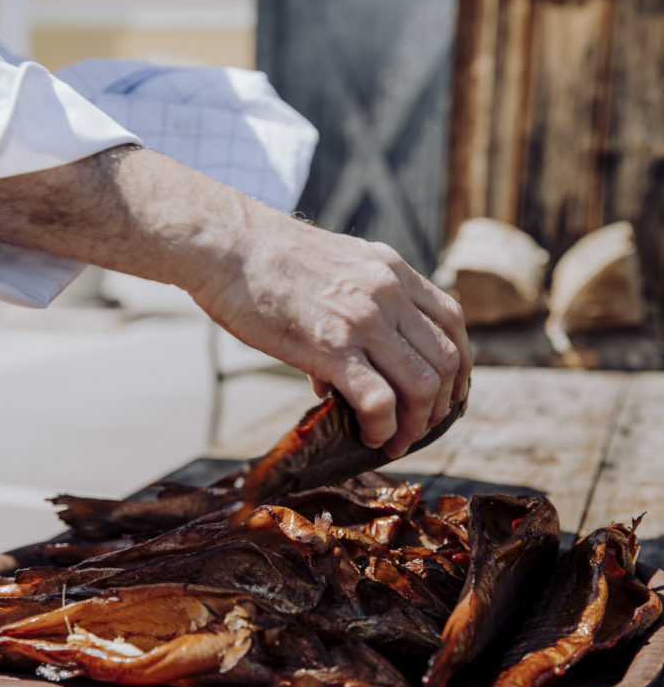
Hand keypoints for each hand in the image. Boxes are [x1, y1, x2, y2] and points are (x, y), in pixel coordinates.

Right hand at [0, 147, 470, 456]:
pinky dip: (382, 426)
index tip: (450, 392)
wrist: (226, 245)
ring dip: (416, 424)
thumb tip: (343, 378)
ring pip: (422, 384)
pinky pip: (379, 399)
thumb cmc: (267, 262)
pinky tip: (369, 436)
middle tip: (420, 427)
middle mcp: (388, 292)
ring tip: (395, 441)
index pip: (453, 321)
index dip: (460, 364)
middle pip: (445, 359)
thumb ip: (355, 310)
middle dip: (440, 405)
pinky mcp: (330, 346)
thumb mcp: (333, 269)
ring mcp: (362, 319)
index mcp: (392, 270)